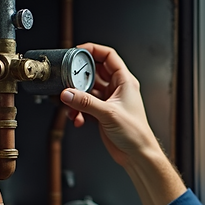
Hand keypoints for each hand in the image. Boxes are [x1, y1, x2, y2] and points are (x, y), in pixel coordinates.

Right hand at [59, 42, 185, 204]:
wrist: (137, 154)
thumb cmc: (135, 133)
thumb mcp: (109, 114)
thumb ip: (86, 102)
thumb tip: (68, 93)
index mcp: (125, 82)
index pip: (108, 56)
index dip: (93, 50)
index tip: (77, 51)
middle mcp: (117, 89)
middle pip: (94, 72)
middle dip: (79, 77)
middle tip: (67, 80)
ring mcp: (109, 101)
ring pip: (87, 90)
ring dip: (76, 97)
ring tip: (71, 105)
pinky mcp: (102, 113)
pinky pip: (85, 105)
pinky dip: (78, 111)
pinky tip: (77, 118)